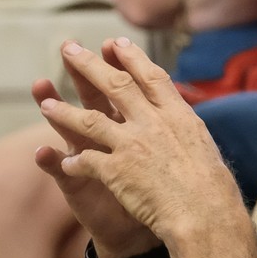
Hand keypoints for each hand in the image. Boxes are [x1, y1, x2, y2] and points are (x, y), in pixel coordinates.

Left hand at [37, 39, 256, 257]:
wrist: (206, 214)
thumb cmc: (211, 186)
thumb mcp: (203, 145)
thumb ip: (183, 127)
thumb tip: (179, 115)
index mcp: (177, 115)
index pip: (150, 77)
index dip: (131, 58)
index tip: (116, 43)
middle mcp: (153, 123)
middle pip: (116, 86)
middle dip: (88, 65)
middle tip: (68, 48)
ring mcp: (133, 145)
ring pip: (89, 121)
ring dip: (65, 112)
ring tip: (45, 104)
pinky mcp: (117, 171)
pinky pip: (86, 162)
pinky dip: (73, 163)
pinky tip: (65, 162)